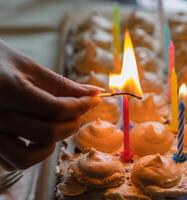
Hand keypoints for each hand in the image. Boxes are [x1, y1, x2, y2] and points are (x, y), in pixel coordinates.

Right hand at [0, 40, 100, 169]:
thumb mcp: (26, 65)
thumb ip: (61, 84)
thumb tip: (95, 93)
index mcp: (5, 89)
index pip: (55, 109)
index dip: (81, 105)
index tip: (94, 99)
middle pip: (46, 133)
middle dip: (72, 124)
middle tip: (79, 111)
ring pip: (26, 158)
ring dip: (51, 144)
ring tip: (58, 125)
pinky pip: (12, 161)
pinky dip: (31, 153)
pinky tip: (37, 135)